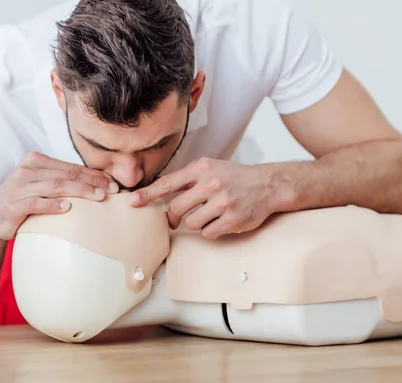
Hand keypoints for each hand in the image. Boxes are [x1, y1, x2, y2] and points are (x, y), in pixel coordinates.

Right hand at [0, 152, 117, 239]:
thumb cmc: (24, 201)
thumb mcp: (41, 186)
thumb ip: (62, 181)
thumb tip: (98, 184)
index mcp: (36, 161)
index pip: (71, 166)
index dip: (94, 174)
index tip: (113, 183)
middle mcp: (26, 171)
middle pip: (66, 174)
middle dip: (92, 182)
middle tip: (112, 191)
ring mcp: (18, 188)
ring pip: (55, 186)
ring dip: (80, 190)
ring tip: (98, 197)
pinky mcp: (12, 206)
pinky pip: (36, 203)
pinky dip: (52, 205)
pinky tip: (67, 208)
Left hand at [130, 157, 285, 238]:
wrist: (268, 185)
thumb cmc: (235, 177)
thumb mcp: (211, 168)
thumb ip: (188, 179)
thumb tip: (160, 193)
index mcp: (202, 169)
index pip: (168, 183)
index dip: (148, 194)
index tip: (133, 201)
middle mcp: (211, 183)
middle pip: (176, 209)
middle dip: (173, 217)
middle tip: (175, 219)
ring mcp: (222, 202)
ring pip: (191, 224)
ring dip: (196, 222)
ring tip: (210, 214)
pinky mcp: (231, 219)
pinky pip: (207, 233)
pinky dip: (211, 230)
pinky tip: (221, 221)